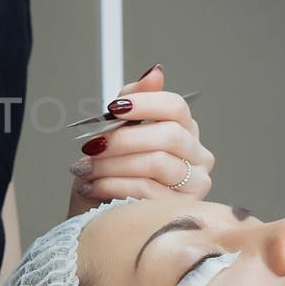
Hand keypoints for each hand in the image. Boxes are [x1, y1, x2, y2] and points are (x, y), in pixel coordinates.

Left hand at [67, 63, 213, 215]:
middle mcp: (199, 157)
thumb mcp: (116, 131)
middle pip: (168, 136)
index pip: (176, 107)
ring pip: (156, 163)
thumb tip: (156, 72)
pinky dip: (112, 185)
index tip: (112, 107)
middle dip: (123, 139)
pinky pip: (146, 190)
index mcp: (186, 131)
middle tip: (91, 146)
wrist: (97, 214)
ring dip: (112, 164)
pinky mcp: (179, 210)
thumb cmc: (110, 171)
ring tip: (85, 168)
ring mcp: (194, 185)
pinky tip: (91, 186)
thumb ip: (134, 100)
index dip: (144, 103)